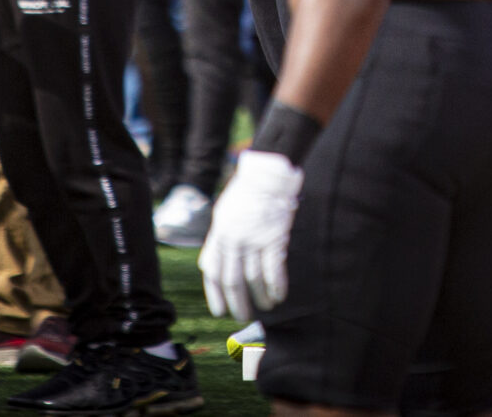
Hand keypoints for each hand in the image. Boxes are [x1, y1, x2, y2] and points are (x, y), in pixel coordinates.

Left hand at [201, 149, 301, 318]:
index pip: (212, 272)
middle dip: (237, 303)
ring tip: (265, 307)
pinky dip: (276, 286)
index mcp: (219, 234)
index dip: (215, 295)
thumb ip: (218, 240)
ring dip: (260, 297)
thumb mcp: (223, 214)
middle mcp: (234, 240)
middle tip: (242, 316)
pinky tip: (279, 296)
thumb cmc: (245, 194)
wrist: (267, 174)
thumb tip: (212, 266)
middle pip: (232, 281)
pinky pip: (274, 270)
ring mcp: (254, 240)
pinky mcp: (274, 238)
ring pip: (254, 279)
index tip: (219, 311)